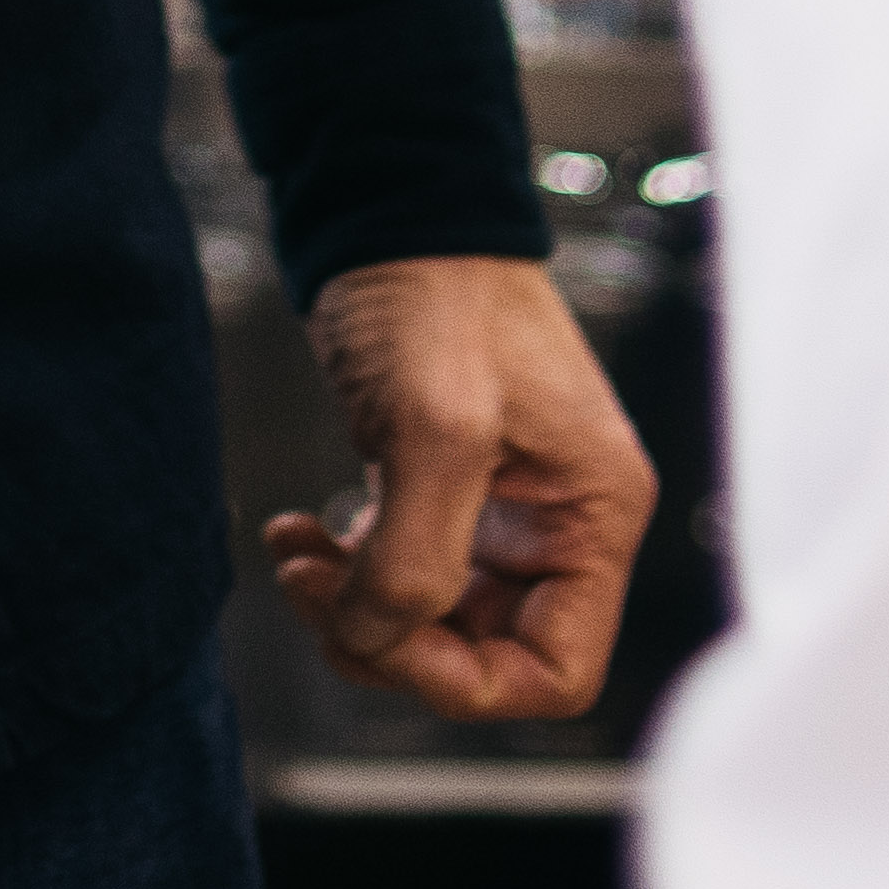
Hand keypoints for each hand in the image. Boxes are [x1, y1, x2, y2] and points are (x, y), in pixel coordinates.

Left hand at [262, 251, 654, 725]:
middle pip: (485, 654)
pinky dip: (345, 569)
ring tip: (297, 559)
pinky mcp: (442, 487)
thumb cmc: (436, 292)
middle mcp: (558, 524)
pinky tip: (298, 533)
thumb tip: (378, 638)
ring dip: (355, 607)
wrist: (391, 207)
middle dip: (392, 640)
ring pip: (431, 619)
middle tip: (318, 591)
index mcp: (592, 517)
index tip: (384, 632)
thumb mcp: (436, 428)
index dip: (464, 681)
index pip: (555, 671)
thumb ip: (418, 557)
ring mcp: (499, 509)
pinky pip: (399, 569)